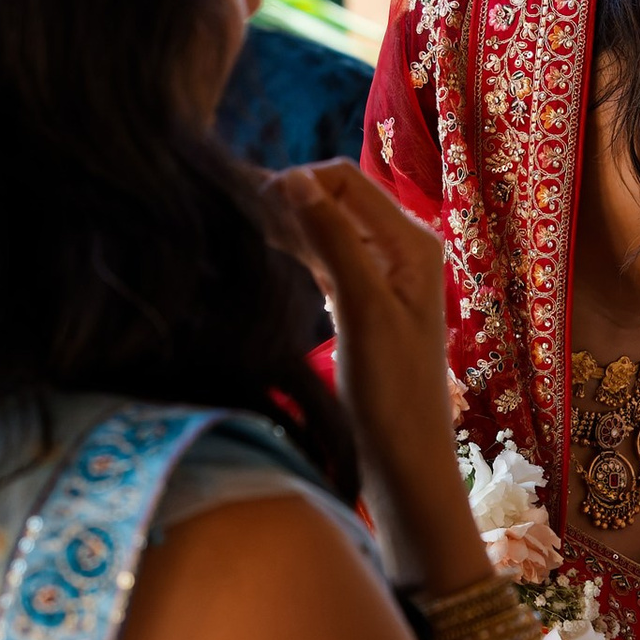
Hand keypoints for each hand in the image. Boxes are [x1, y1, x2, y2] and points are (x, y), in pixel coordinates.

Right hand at [263, 162, 476, 584]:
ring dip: (284, 224)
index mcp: (412, 242)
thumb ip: (333, 241)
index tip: (242, 201)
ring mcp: (382, 276)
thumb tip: (294, 180)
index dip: (293, 180)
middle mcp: (401, 250)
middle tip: (228, 212)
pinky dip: (293, 251)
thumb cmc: (392, 394)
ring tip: (233, 229)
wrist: (406, 461)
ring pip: (324, 227)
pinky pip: (323, 258)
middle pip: (332, 197)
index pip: (343, 179)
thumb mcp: (362, 310)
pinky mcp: (363, 302)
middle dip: (285, 198)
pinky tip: (258, 254)